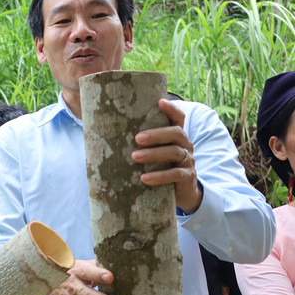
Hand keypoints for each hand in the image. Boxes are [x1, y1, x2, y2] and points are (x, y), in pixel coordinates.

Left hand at [132, 99, 202, 213]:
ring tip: (135, 157)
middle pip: (176, 133)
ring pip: (175, 152)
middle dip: (156, 134)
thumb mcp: (155, 153)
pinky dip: (160, 176)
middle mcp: (185, 145)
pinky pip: (176, 174)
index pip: (179, 118)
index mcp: (177, 137)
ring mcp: (188, 161)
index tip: (159, 102)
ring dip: (153, 154)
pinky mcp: (187, 178)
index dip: (172, 109)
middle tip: (137, 138)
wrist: (183, 192)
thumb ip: (143, 143)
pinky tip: (144, 178)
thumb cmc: (163, 167)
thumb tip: (106, 134)